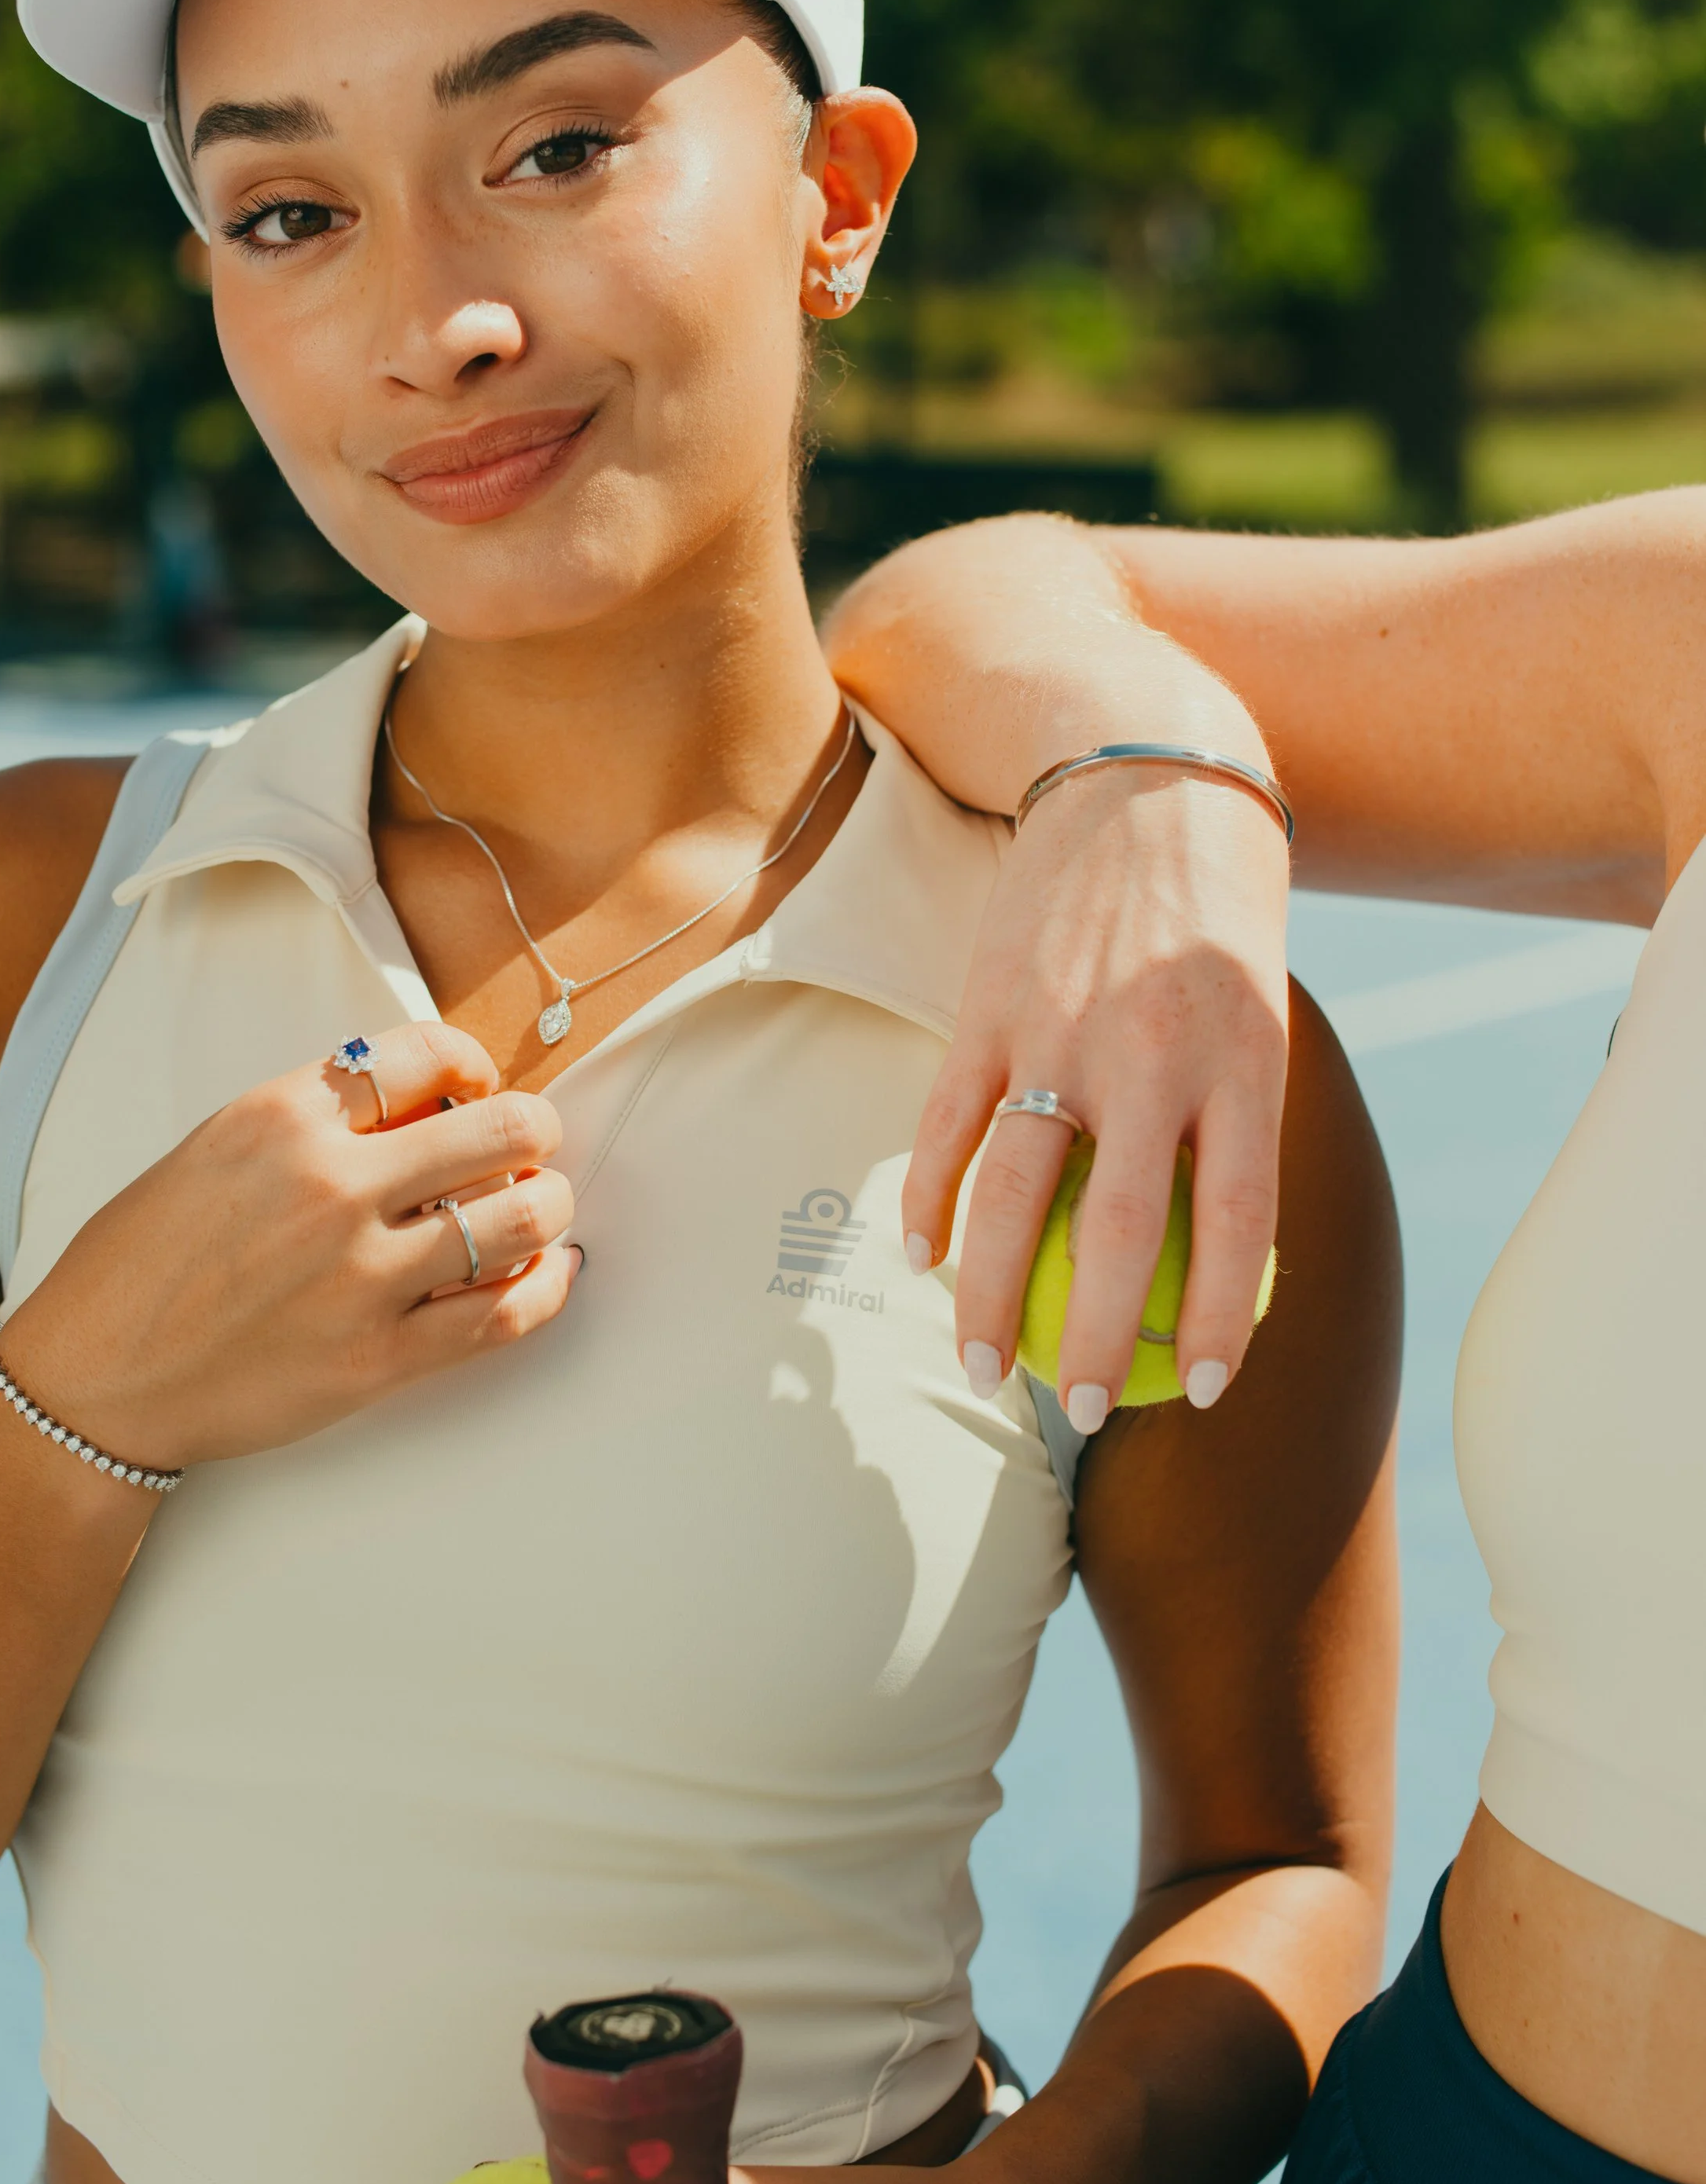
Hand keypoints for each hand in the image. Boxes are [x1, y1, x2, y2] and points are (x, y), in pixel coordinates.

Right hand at [0, 1021, 576, 1474]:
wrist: (95, 1379)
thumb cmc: (144, 1263)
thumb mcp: (216, 1149)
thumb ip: (317, 1121)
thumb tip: (426, 1107)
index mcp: (283, 1116)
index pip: (428, 1052)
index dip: (474, 1064)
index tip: (478, 1087)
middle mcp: (330, 1185)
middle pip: (502, 1127)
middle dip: (532, 1132)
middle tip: (527, 1148)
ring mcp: (359, 1276)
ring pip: (521, 1217)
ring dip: (547, 1206)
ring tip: (536, 1211)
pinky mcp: (376, 1359)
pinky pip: (503, 1314)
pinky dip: (546, 1288)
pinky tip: (551, 1273)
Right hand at [905, 766, 1288, 1427]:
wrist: (1147, 775)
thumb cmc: (1218, 914)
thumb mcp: (1261, 1012)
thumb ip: (1236, 1120)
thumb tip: (1223, 1255)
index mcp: (1242, 1063)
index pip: (1238, 1223)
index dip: (1223, 1320)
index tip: (1206, 1393)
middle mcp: (1153, 1055)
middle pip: (1115, 1232)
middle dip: (1095, 1339)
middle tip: (1082, 1408)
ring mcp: (1060, 1029)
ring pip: (1012, 1193)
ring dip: (989, 1294)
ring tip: (981, 1366)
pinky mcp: (989, 1004)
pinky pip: (948, 1124)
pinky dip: (930, 1199)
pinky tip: (923, 1256)